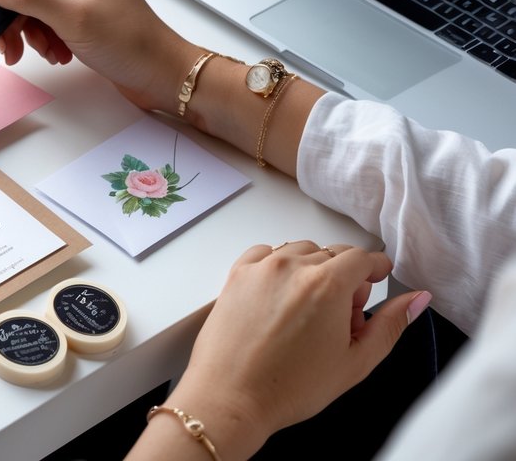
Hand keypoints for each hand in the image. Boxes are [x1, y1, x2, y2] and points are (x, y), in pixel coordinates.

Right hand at [0, 0, 201, 111]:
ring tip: (41, 55)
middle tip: (2, 43)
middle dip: (11, 13)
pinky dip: (43, 39)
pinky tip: (58, 56)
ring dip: (28, 31)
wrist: (162, 76)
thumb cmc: (129, 42)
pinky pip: (45, 21)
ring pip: (31, 4)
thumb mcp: (73, 19)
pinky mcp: (78, 16)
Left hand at [146, 241, 431, 457]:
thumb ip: (390, 324)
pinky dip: (279, 267)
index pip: (361, 257)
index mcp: (326, 284)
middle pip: (332, 254)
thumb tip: (417, 298)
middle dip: (345, 279)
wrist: (231, 397)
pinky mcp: (236, 274)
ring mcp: (260, 267)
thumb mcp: (355, 362)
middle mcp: (292, 266)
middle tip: (342, 318)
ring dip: (312, 271)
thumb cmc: (291, 386)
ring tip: (311, 312)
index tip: (378, 278)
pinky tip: (281, 299)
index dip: (376, 267)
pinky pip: (266, 254)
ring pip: (300, 251)